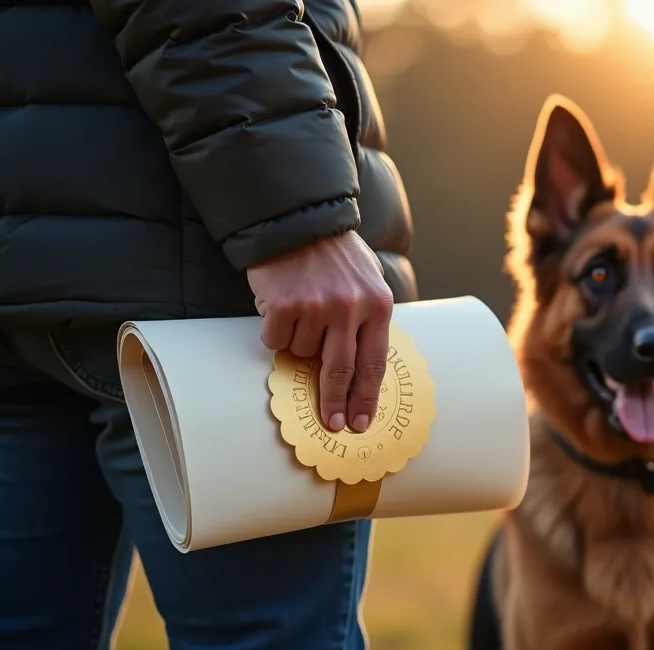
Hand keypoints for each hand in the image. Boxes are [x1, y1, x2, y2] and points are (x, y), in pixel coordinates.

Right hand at [247, 231, 393, 433]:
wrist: (297, 221)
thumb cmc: (334, 253)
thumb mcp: (368, 280)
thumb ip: (369, 317)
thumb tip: (365, 366)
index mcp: (378, 305)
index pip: (374, 364)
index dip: (365, 397)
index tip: (360, 421)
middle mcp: (350, 308)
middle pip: (341, 371)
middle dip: (335, 402)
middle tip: (332, 424)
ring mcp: (317, 307)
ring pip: (301, 353)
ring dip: (298, 341)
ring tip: (301, 309)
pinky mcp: (284, 306)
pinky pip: (276, 340)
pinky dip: (275, 330)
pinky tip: (280, 306)